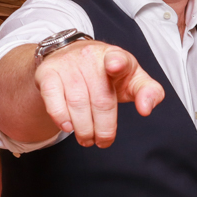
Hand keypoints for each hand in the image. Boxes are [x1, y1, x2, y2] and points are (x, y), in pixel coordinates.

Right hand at [34, 40, 164, 147]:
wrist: (69, 54)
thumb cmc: (107, 73)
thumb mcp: (131, 78)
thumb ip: (149, 91)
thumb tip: (146, 109)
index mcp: (116, 56)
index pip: (118, 58)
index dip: (117, 62)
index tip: (115, 66)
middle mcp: (91, 56)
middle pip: (101, 99)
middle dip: (104, 127)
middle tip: (103, 141)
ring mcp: (68, 63)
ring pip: (77, 102)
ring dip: (83, 128)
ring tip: (87, 139)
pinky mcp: (48, 71)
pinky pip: (52, 97)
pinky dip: (60, 115)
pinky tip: (68, 127)